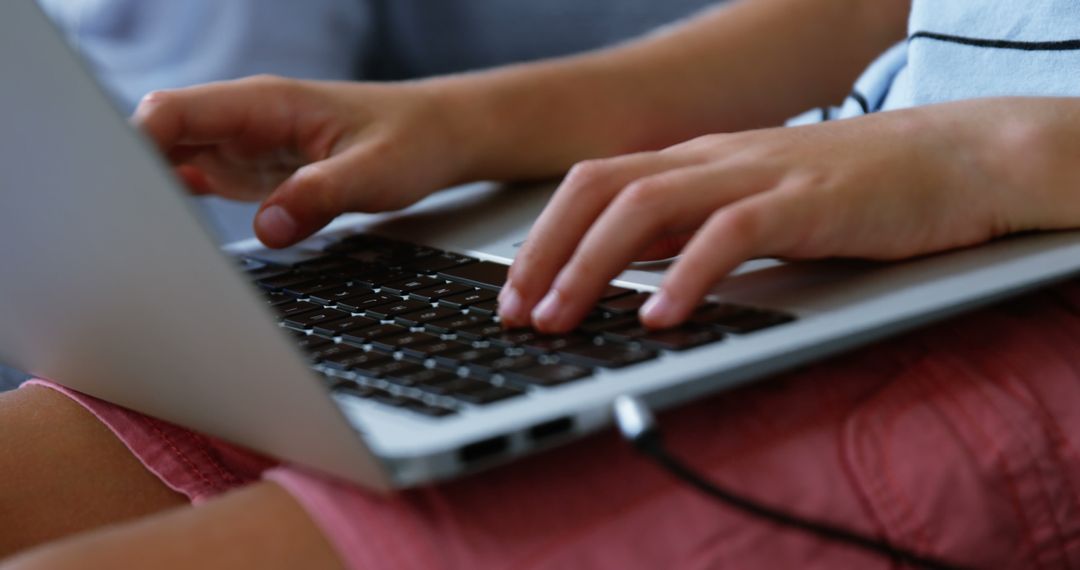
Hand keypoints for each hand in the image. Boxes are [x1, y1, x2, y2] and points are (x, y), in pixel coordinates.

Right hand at [134, 75, 475, 247]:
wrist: (439, 136)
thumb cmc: (412, 140)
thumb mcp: (375, 172)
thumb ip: (321, 195)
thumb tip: (268, 228)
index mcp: (265, 103)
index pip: (175, 111)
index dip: (135, 144)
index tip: (120, 188)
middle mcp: (245, 121)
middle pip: (162, 137)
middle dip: (131, 174)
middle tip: (121, 228)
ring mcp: (246, 146)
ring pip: (175, 161)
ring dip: (152, 193)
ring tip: (138, 240)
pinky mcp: (256, 172)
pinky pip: (201, 182)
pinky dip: (180, 204)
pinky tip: (171, 236)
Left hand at [499, 98, 1079, 332]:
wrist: (952, 158)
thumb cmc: (851, 190)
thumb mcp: (754, 206)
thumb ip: (693, 230)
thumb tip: (632, 271)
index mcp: (696, 162)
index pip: (596, 185)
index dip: (544, 237)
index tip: (514, 295)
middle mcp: (713, 159)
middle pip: (601, 189)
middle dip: (546, 252)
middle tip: (516, 314)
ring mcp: (757, 174)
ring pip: (648, 205)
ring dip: (592, 266)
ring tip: (562, 319)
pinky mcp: (805, 201)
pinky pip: (729, 233)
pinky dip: (685, 274)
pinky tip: (659, 317)